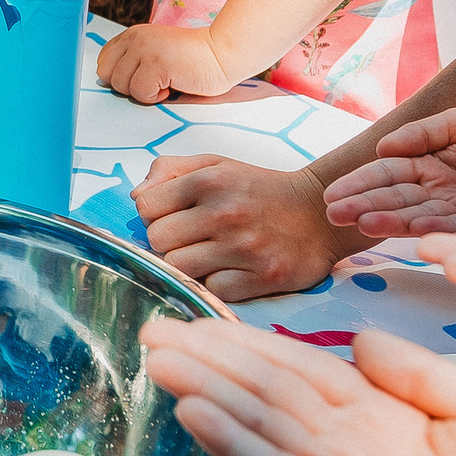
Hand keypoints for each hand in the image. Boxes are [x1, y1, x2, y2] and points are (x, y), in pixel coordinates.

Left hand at [97, 22, 237, 104]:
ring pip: (122, 86)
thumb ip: (132, 61)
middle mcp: (135, 38)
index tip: (138, 79)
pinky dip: (156, 97)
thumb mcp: (155, 52)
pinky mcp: (156, 64)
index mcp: (133, 35)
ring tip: (166, 81)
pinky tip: (172, 85)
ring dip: (144, 92)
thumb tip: (106, 82)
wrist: (222, 53)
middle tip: (153, 81)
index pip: (103, 61)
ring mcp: (145, 50)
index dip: (117, 76)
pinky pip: (140, 93)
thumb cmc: (191, 60)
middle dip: (128, 86)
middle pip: (107, 75)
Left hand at [134, 156, 352, 298]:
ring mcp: (245, 247)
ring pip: (179, 268)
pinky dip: (216, 283)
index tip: (176, 215)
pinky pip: (212, 290)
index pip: (145, 207)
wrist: (320, 212)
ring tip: (210, 254)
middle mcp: (226, 213)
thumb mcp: (214, 164)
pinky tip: (230, 270)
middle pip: (158, 240)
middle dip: (170, 240)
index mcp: (209, 180)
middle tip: (194, 237)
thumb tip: (136, 197)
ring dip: (189, 264)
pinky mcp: (264, 277)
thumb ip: (169, 171)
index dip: (156, 214)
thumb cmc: (257, 189)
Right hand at [321, 107, 455, 235]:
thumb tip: (383, 147)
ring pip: (415, 217)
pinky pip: (453, 229)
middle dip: (363, 205)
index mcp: (430, 164)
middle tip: (336, 213)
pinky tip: (408, 230)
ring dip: (388, 221)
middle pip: (393, 198)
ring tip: (360, 223)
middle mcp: (438, 191)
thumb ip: (426, 132)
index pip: (387, 173)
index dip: (359, 183)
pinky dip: (430, 230)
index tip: (332, 195)